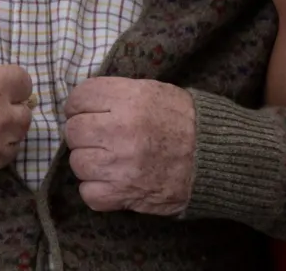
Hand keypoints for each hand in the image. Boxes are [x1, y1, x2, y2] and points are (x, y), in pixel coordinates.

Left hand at [64, 77, 194, 214]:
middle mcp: (121, 129)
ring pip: (77, 162)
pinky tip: (111, 180)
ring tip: (106, 158)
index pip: (79, 98)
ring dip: (88, 161)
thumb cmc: (181, 119)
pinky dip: (95, 189)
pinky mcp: (124, 194)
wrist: (212, 157)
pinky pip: (88, 193)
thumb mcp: (151, 90)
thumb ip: (116, 93)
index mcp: (129, 99)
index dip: (79, 105)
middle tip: (97, 136)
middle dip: (82, 133)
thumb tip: (84, 102)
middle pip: (74, 131)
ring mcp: (121, 165)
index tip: (86, 111)